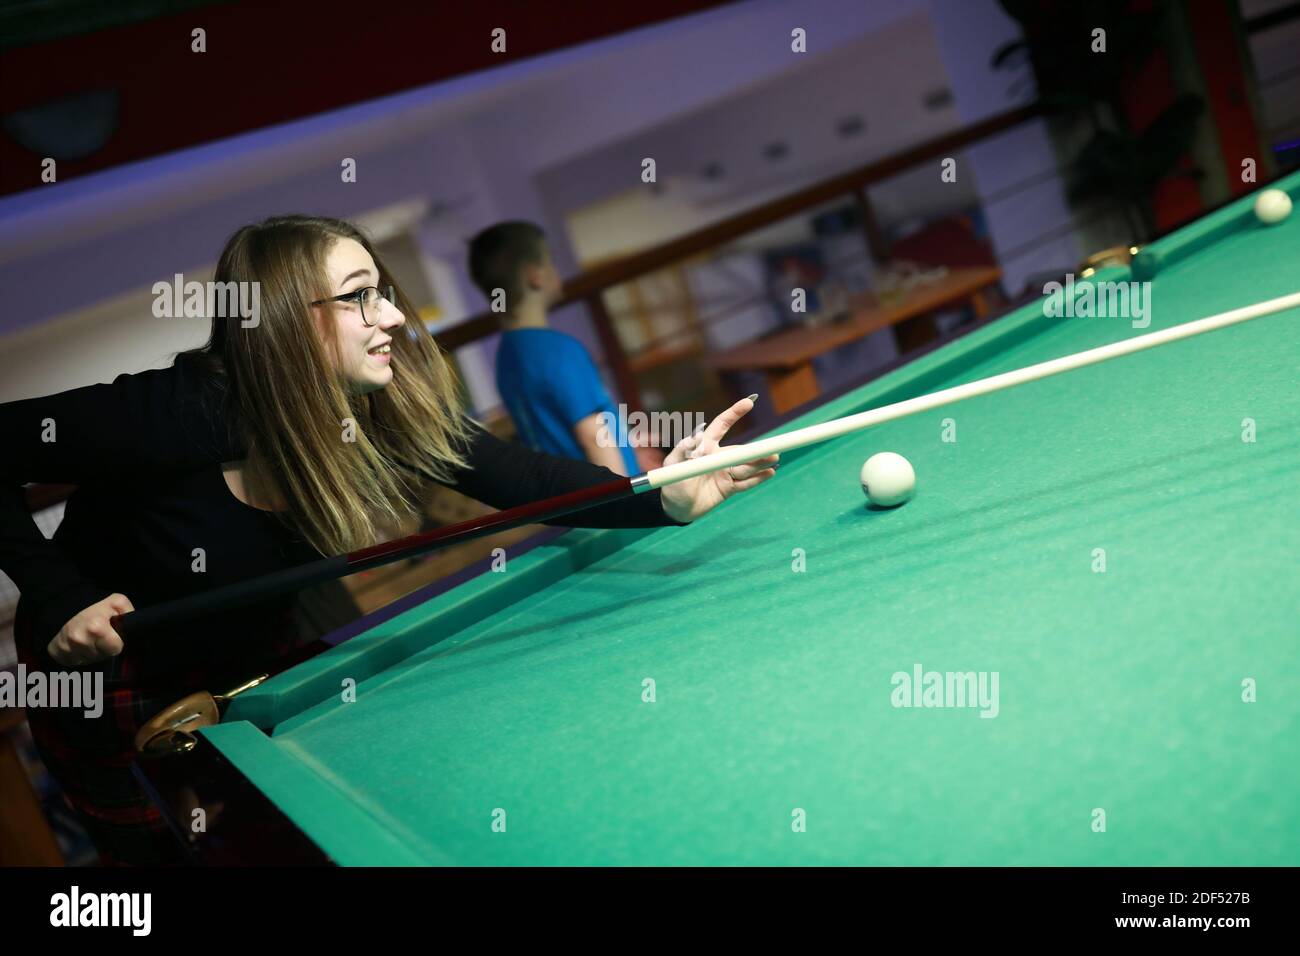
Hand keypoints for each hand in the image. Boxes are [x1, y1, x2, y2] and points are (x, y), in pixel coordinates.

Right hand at [46, 593, 132, 665]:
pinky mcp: (56, 653)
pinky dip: (77, 656)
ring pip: (88, 661)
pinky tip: (78, 645)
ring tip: (88, 639)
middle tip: (99, 636)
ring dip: (91, 653)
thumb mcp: (117, 602)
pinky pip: (74, 662)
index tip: (112, 634)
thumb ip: (129, 614)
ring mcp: (66, 648)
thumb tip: (134, 630)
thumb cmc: (95, 605)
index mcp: (96, 628)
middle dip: (103, 649)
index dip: (116, 642)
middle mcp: (79, 641)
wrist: (64, 604)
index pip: (115, 649)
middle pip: (102, 657)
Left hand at [658, 396, 778, 523]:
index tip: (749, 402)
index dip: (734, 413)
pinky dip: (758, 478)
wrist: (676, 509)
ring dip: (760, 463)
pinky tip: (770, 473)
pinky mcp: (729, 488)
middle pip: (740, 451)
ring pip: (746, 467)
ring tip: (774, 459)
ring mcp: (725, 473)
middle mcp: (718, 457)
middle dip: (755, 451)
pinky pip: (745, 482)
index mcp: (705, 447)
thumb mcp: (672, 466)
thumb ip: (681, 451)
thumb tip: (694, 436)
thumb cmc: (671, 484)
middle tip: (771, 450)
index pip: (722, 425)